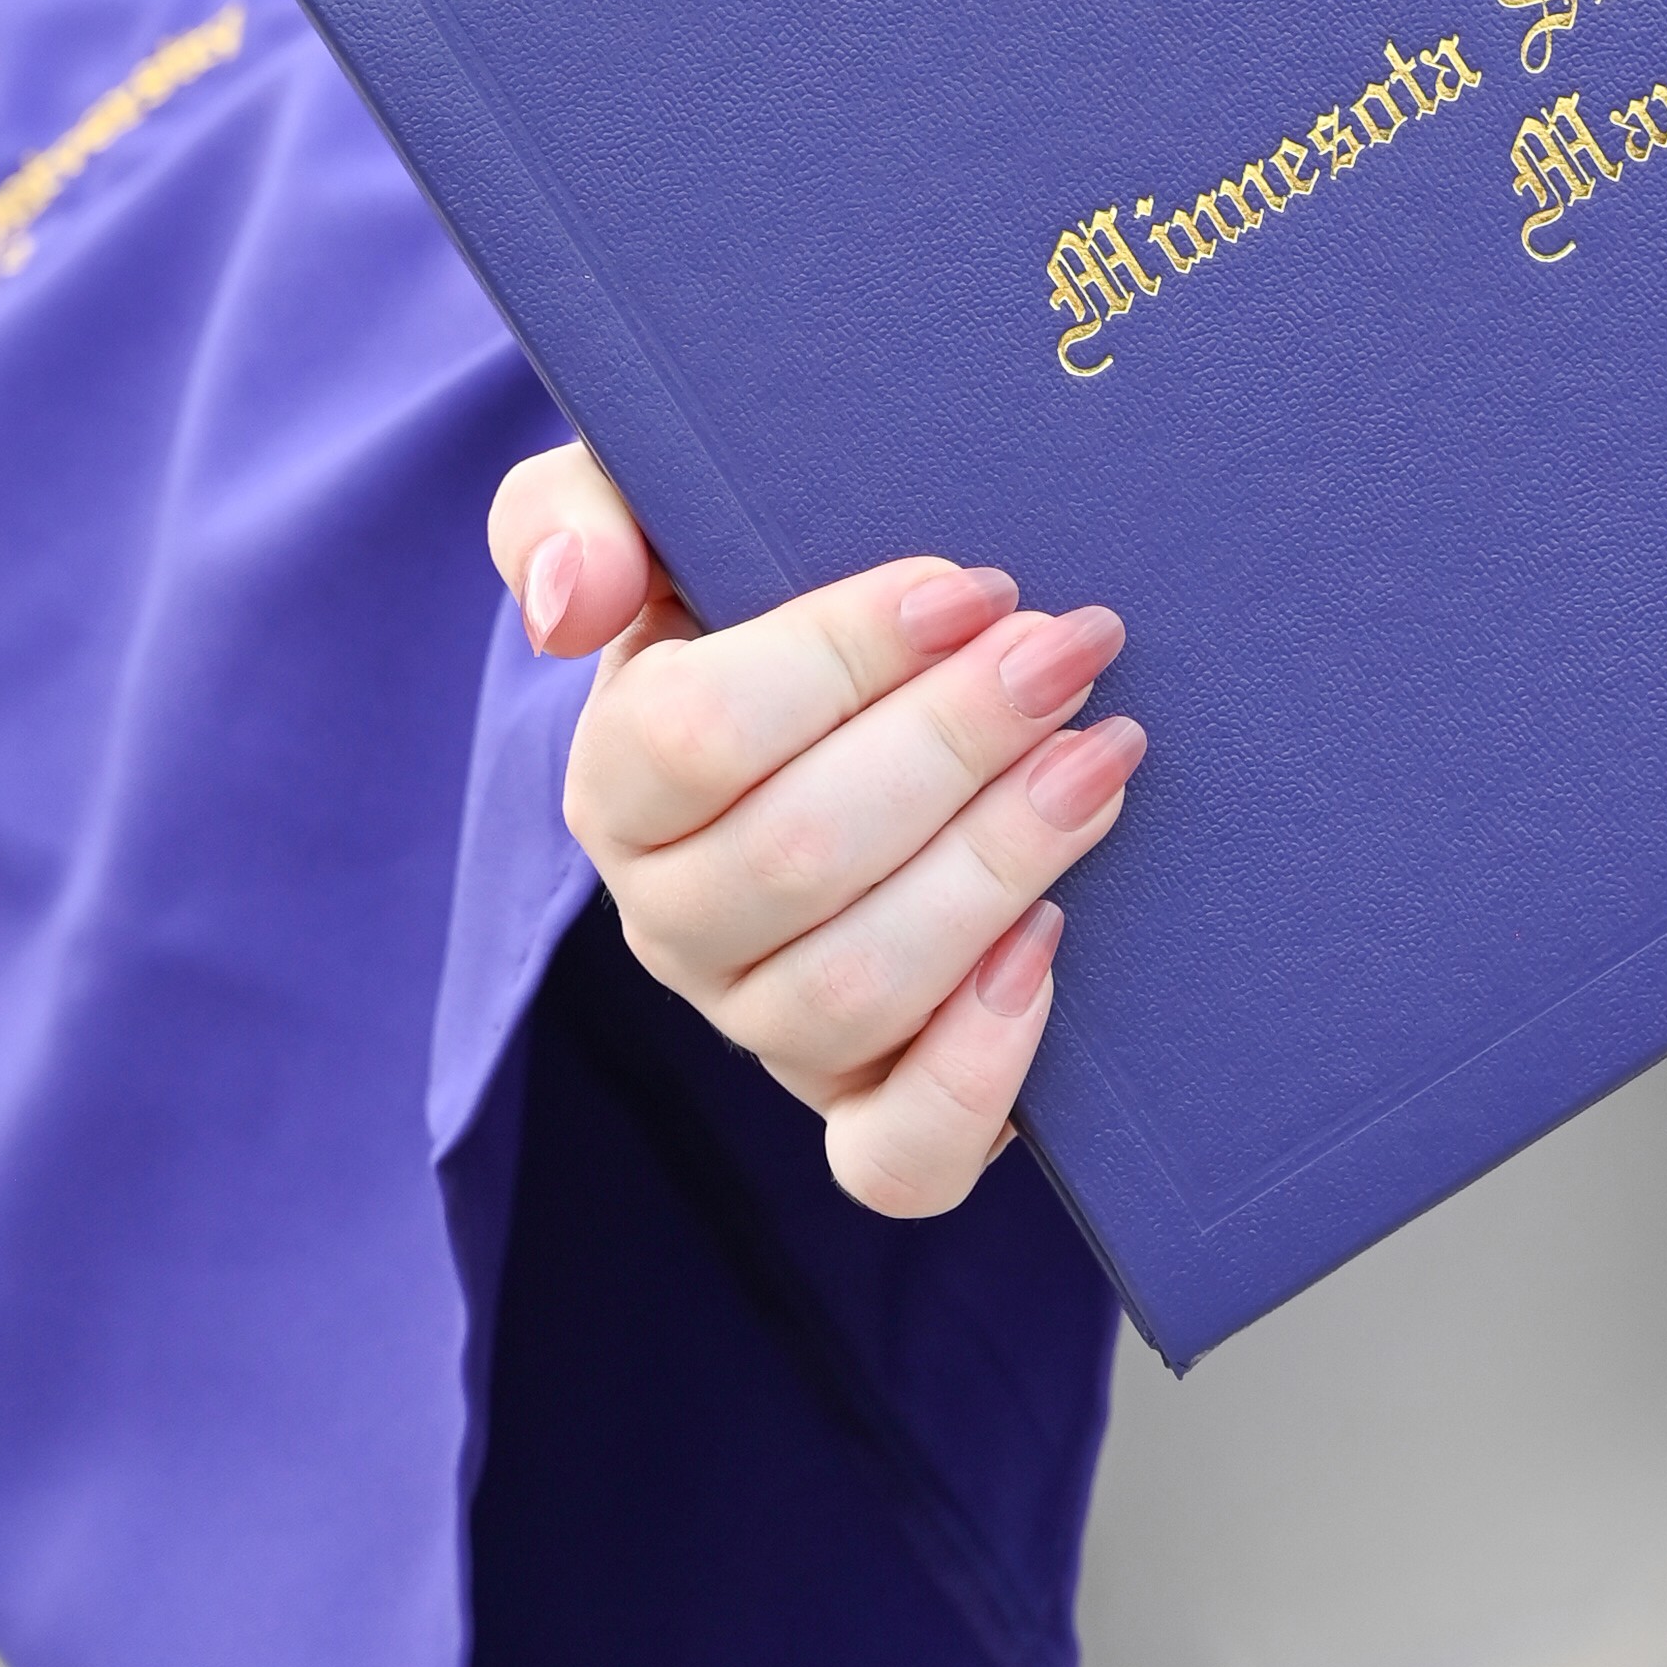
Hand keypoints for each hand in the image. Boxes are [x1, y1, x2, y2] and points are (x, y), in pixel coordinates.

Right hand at [487, 438, 1146, 1217]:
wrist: (870, 700)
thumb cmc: (757, 592)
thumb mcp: (651, 509)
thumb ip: (572, 514)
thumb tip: (568, 605)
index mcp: (616, 783)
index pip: (694, 735)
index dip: (843, 658)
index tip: (974, 585)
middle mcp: (673, 922)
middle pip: (790, 860)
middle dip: (951, 746)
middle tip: (1069, 652)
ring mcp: (767, 1024)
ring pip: (852, 995)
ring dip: (991, 871)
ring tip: (1099, 764)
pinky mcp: (864, 1106)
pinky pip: (895, 1157)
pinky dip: (974, 1073)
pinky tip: (1050, 951)